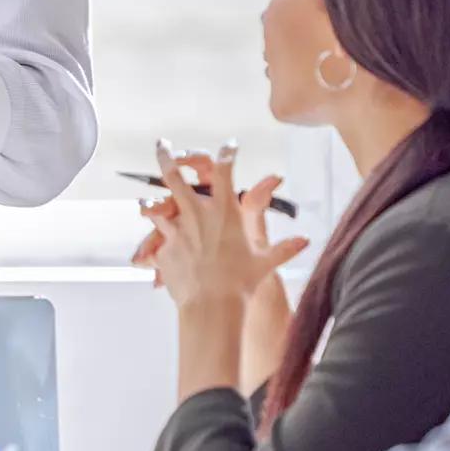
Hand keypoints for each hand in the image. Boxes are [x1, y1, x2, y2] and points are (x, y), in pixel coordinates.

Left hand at [136, 141, 308, 310]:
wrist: (212, 306)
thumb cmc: (241, 283)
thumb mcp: (265, 263)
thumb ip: (284, 249)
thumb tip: (306, 241)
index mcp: (224, 212)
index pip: (224, 171)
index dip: (226, 154)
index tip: (229, 146)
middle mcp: (197, 214)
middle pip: (174, 176)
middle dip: (167, 157)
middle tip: (161, 144)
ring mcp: (176, 230)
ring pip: (157, 206)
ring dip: (150, 203)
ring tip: (143, 204)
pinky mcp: (163, 249)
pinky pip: (155, 242)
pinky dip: (154, 245)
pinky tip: (146, 255)